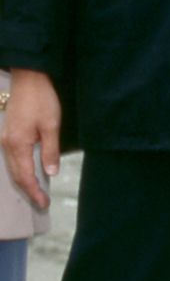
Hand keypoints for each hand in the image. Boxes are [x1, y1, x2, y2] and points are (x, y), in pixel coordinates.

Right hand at [1, 68, 60, 209]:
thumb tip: (50, 173)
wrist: (29, 77)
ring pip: (13, 167)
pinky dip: (21, 169)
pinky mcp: (9, 133)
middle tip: (42, 203)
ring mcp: (6, 138)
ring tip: (37, 192)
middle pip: (16, 175)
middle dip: (29, 190)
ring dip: (24, 181)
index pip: (25, 176)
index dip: (35, 192)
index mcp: (18, 144)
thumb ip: (50, 151)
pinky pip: (12, 158)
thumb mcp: (51, 126)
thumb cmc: (42, 99)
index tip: (44, 203)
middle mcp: (8, 144)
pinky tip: (30, 173)